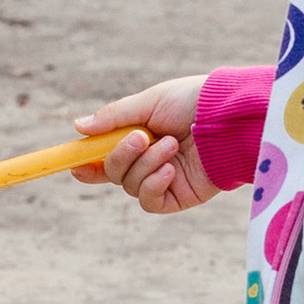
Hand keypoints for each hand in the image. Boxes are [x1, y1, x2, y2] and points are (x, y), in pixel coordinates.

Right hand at [70, 77, 224, 212]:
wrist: (230, 118)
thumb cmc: (194, 102)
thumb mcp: (149, 102)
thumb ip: (114, 117)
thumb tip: (78, 127)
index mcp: (138, 137)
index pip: (105, 157)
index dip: (86, 164)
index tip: (74, 163)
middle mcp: (148, 160)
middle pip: (113, 173)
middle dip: (120, 156)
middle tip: (140, 137)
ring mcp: (163, 180)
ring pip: (131, 186)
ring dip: (146, 164)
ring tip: (171, 144)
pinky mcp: (178, 196)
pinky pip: (150, 201)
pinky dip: (153, 185)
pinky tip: (170, 169)